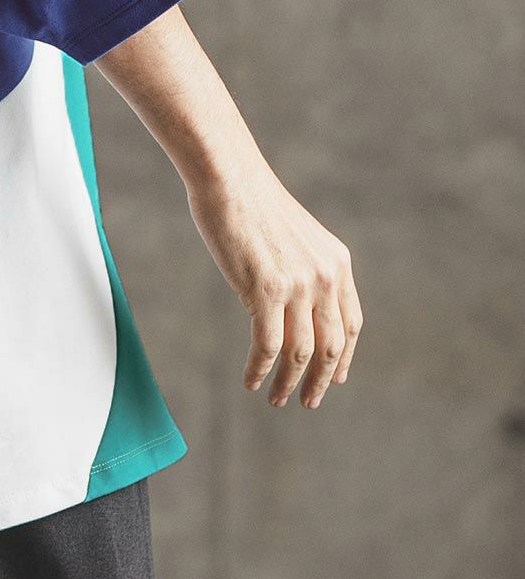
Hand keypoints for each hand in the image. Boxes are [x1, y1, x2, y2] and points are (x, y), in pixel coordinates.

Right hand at [185, 157, 362, 408]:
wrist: (228, 176)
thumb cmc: (249, 200)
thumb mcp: (293, 236)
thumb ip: (302, 269)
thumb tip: (294, 305)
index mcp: (336, 262)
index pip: (351, 323)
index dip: (344, 357)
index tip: (335, 378)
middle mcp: (325, 276)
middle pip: (331, 346)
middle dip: (322, 381)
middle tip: (309, 402)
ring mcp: (297, 285)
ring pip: (302, 353)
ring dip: (290, 384)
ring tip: (276, 399)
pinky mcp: (266, 290)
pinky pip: (268, 346)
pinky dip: (261, 370)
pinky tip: (251, 381)